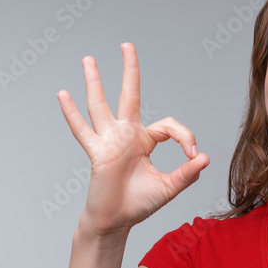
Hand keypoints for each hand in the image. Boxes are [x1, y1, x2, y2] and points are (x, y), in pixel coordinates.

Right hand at [56, 42, 208, 236]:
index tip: (194, 155)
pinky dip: (71, 114)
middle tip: (127, 45)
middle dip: (130, 70)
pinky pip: (83, 131)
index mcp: (144, 141)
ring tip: (89, 59)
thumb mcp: (169, 187)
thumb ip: (187, 173)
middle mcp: (126, 135)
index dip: (185, 136)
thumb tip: (205, 158)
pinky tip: (63, 95)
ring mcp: (109, 142)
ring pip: (100, 106)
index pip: (167, 126)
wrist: (116, 222)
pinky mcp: (97, 153)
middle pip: (129, 95)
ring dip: (94, 82)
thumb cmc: (139, 203)